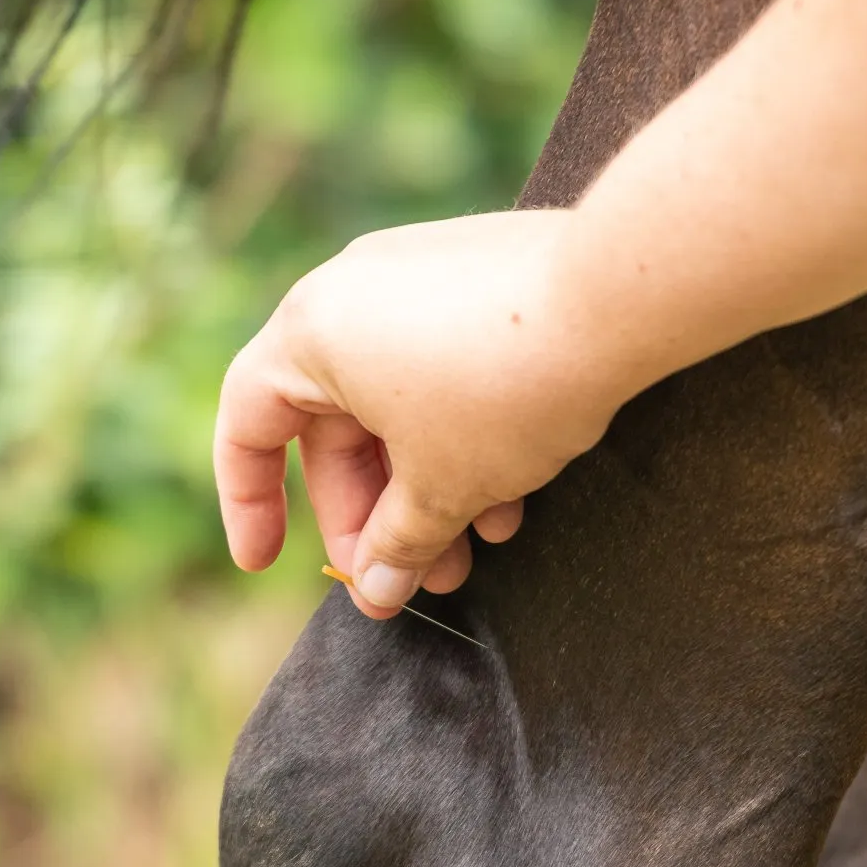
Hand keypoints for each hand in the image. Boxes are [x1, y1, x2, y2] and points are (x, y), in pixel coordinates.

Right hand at [214, 210, 633, 617]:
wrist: (618, 297)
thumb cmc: (504, 389)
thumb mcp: (441, 486)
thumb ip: (395, 545)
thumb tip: (377, 590)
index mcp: (311, 332)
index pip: (248, 424)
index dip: (249, 503)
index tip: (265, 562)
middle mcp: (353, 290)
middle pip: (333, 426)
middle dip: (373, 516)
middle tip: (407, 580)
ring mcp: (417, 275)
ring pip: (398, 405)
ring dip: (427, 490)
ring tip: (472, 554)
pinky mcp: (477, 276)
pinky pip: (444, 371)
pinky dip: (464, 437)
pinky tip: (513, 497)